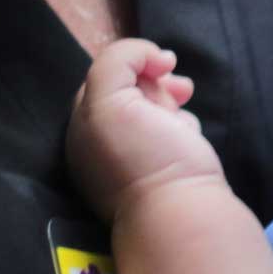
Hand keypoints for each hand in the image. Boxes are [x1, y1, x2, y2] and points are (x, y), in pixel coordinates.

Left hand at [65, 37, 220, 222]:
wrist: (183, 214)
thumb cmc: (146, 157)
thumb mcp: (110, 99)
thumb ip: (116, 62)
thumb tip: (152, 58)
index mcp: (82, 129)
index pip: (105, 77)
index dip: (134, 63)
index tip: (163, 66)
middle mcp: (102, 147)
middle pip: (131, 92)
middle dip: (156, 81)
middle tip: (180, 87)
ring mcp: (134, 163)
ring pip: (155, 111)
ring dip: (171, 101)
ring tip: (186, 105)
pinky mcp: (163, 175)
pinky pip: (171, 136)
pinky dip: (182, 126)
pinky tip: (190, 134)